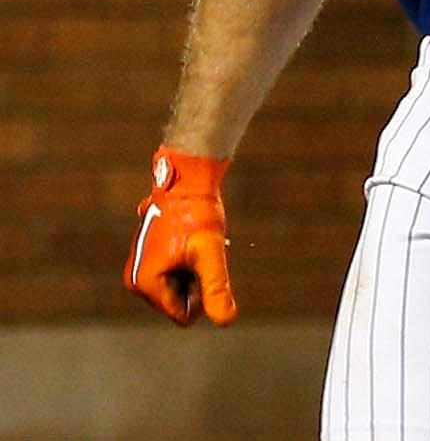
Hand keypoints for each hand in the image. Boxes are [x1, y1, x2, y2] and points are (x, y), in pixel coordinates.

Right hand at [123, 147, 236, 326]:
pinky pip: (172, 270)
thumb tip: (226, 321)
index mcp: (145, 284)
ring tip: (192, 241)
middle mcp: (134, 279)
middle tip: (197, 249)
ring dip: (190, 268)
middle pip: (178, 301)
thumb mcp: (210, 252)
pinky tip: (187, 236)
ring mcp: (138, 265)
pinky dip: (184, 258)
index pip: (183, 315)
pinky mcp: (145, 253)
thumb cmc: (198, 213)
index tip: (203, 262)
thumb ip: (216, 288)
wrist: (186, 177)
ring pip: (177, 286)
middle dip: (193, 281)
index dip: (202, 294)